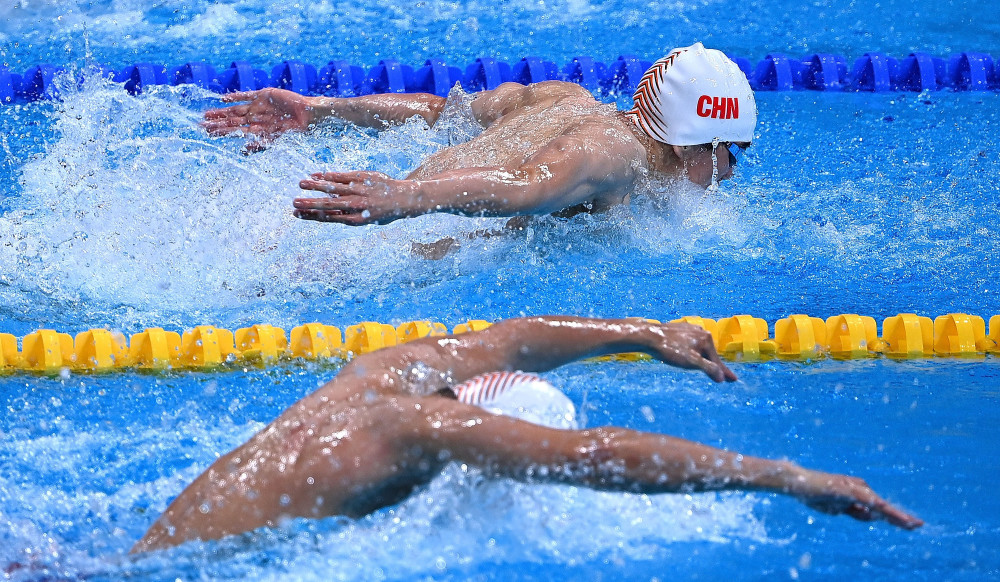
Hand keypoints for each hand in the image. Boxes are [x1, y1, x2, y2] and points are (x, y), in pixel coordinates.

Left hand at [202, 88, 313, 140]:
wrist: (308, 114)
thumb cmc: (295, 130)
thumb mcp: (276, 138)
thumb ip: (259, 143)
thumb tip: (242, 152)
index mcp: (258, 129)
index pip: (235, 130)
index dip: (221, 130)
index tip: (207, 132)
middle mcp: (256, 118)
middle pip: (232, 120)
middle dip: (217, 122)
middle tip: (200, 125)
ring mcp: (259, 106)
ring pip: (235, 109)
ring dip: (221, 111)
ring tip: (206, 114)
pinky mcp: (264, 95)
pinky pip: (247, 95)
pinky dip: (236, 96)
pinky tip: (223, 98)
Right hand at [293, 171, 417, 224]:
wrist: (404, 198)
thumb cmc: (383, 212)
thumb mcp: (367, 220)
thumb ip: (347, 215)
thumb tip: (326, 211)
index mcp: (357, 219)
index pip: (329, 218)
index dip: (312, 216)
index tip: (297, 213)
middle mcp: (357, 205)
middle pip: (329, 204)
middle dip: (310, 203)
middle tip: (294, 202)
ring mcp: (360, 190)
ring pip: (334, 187)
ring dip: (316, 186)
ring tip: (301, 184)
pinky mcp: (363, 177)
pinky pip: (343, 176)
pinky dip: (329, 176)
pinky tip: (317, 175)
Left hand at [648, 322, 737, 382]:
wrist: (649, 336)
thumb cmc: (670, 350)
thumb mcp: (691, 362)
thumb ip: (708, 369)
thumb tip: (721, 378)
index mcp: (706, 338)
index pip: (716, 361)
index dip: (724, 373)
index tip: (734, 380)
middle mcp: (701, 331)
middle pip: (709, 353)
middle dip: (715, 365)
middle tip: (723, 377)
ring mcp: (690, 329)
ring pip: (700, 348)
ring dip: (704, 358)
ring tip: (709, 368)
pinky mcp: (680, 329)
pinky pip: (691, 343)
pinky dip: (694, 351)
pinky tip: (691, 354)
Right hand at [792, 468, 923, 529]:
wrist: (797, 482)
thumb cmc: (815, 494)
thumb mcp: (838, 508)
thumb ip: (855, 511)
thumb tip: (872, 516)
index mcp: (858, 494)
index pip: (880, 509)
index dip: (896, 517)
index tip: (912, 525)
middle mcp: (859, 489)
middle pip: (884, 506)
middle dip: (901, 517)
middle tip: (919, 525)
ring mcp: (853, 488)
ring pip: (879, 504)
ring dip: (895, 514)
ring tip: (911, 523)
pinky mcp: (846, 489)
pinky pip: (866, 500)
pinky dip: (878, 507)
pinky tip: (887, 511)